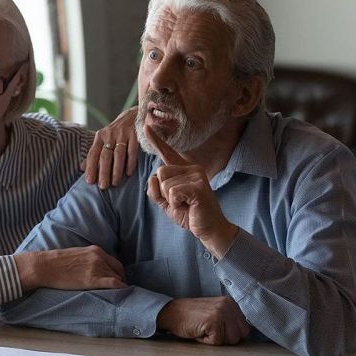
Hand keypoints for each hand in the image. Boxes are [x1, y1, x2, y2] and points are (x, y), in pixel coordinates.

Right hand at [15, 246, 125, 290]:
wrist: (45, 266)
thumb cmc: (56, 262)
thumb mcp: (76, 254)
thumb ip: (88, 259)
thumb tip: (93, 268)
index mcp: (95, 250)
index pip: (114, 262)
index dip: (118, 272)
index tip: (117, 280)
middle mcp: (99, 257)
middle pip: (118, 270)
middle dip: (120, 279)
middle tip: (119, 289)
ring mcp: (97, 267)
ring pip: (117, 277)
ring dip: (120, 286)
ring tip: (119, 294)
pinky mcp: (93, 279)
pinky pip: (115, 283)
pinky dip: (121, 288)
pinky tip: (122, 294)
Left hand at [82, 107, 138, 188]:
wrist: (134, 115)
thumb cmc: (116, 132)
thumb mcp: (103, 139)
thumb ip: (94, 153)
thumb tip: (81, 168)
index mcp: (100, 137)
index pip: (93, 154)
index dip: (90, 168)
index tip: (89, 182)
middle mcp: (110, 135)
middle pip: (105, 156)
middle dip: (103, 172)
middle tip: (103, 186)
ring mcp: (123, 134)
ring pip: (118, 154)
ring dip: (116, 170)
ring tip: (115, 183)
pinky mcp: (135, 135)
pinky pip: (132, 151)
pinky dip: (130, 162)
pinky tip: (129, 173)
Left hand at [143, 125, 237, 257]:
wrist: (208, 229)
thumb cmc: (189, 214)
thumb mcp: (167, 203)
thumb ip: (156, 191)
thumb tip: (152, 178)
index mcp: (184, 170)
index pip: (167, 154)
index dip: (156, 141)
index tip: (146, 126)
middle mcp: (192, 168)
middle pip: (160, 172)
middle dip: (164, 192)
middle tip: (180, 202)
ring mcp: (196, 175)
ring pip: (165, 183)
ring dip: (170, 199)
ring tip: (186, 204)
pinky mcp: (198, 186)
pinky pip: (173, 192)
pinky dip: (176, 203)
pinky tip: (189, 206)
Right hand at [157, 296, 249, 344]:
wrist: (170, 312)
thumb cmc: (191, 317)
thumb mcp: (215, 313)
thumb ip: (229, 320)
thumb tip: (242, 335)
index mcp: (231, 303)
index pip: (244, 330)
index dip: (229, 335)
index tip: (215, 329)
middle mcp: (228, 305)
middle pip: (239, 336)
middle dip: (224, 338)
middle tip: (208, 329)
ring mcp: (221, 312)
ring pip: (230, 340)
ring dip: (215, 340)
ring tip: (203, 329)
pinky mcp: (213, 320)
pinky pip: (217, 342)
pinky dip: (206, 341)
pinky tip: (198, 331)